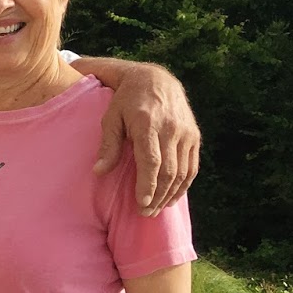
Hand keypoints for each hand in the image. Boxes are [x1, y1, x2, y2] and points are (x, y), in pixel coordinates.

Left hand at [93, 64, 199, 213]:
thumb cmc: (125, 101)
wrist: (155, 79)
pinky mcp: (194, 136)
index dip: (147, 184)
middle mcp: (171, 128)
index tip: (142, 203)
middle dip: (158, 195)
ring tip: (156, 209)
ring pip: (183, 172)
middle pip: (169, 171)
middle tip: (145, 213)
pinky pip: (192, 166)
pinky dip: (183, 185)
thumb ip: (108, 145)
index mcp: (148, 123)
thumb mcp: (110, 117)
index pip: (152, 160)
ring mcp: (186, 132)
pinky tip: (172, 197)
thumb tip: (98, 172)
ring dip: (171, 194)